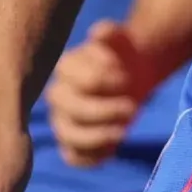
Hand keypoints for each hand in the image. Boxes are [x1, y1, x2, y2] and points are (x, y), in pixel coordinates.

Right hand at [46, 20, 153, 168]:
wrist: (130, 75)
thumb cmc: (123, 56)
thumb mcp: (122, 39)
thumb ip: (111, 33)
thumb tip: (98, 33)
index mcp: (66, 67)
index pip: (84, 81)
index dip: (108, 82)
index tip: (126, 78)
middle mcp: (57, 95)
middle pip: (72, 110)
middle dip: (105, 111)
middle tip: (133, 107)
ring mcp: (61, 120)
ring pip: (68, 136)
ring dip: (98, 137)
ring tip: (124, 131)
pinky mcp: (70, 142)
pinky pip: (72, 157)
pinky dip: (91, 157)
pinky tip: (112, 149)